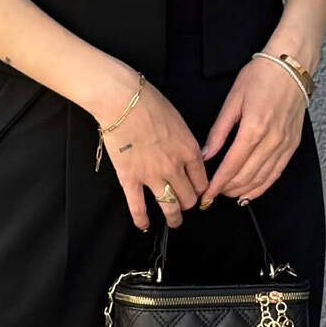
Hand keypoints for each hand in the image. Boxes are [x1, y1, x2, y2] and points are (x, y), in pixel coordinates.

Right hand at [96, 78, 209, 229]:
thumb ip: (185, 142)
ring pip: (170, 207)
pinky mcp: (130, 179)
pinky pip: (138, 207)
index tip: (198, 191)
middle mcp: (174, 167)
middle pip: (189, 197)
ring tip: (173, 221)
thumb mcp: (178, 120)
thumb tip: (189, 155)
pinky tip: (144, 225)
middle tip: (185, 203)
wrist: (123, 101)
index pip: (202, 181)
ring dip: (174, 218)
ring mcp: (152, 176)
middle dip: (189, 203)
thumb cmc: (149, 102)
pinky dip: (142, 220)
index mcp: (189, 150)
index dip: (201, 189)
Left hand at [197, 57, 306, 204]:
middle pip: (246, 176)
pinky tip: (251, 192)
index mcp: (254, 128)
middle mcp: (272, 140)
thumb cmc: (262, 75)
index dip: (217, 184)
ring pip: (262, 179)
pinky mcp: (293, 145)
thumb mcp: (233, 99)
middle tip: (212, 194)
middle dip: (227, 189)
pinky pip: (277, 173)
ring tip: (228, 194)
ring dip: (243, 191)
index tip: (206, 194)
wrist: (291, 65)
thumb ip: (219, 131)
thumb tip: (207, 153)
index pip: (232, 166)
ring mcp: (285, 144)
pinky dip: (263, 186)